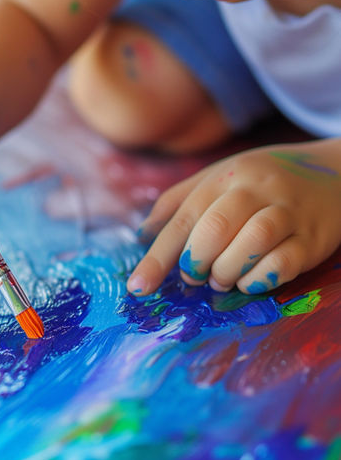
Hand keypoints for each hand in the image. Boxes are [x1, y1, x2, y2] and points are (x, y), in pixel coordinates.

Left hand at [128, 140, 340, 295]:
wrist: (336, 172)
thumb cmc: (263, 180)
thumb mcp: (219, 177)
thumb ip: (178, 202)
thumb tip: (142, 236)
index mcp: (225, 177)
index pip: (182, 219)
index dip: (157, 257)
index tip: (138, 287)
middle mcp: (255, 190)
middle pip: (214, 228)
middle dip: (195, 262)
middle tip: (194, 276)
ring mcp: (288, 212)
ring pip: (250, 243)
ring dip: (227, 271)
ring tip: (221, 279)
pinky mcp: (314, 237)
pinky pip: (284, 262)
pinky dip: (260, 278)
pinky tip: (250, 281)